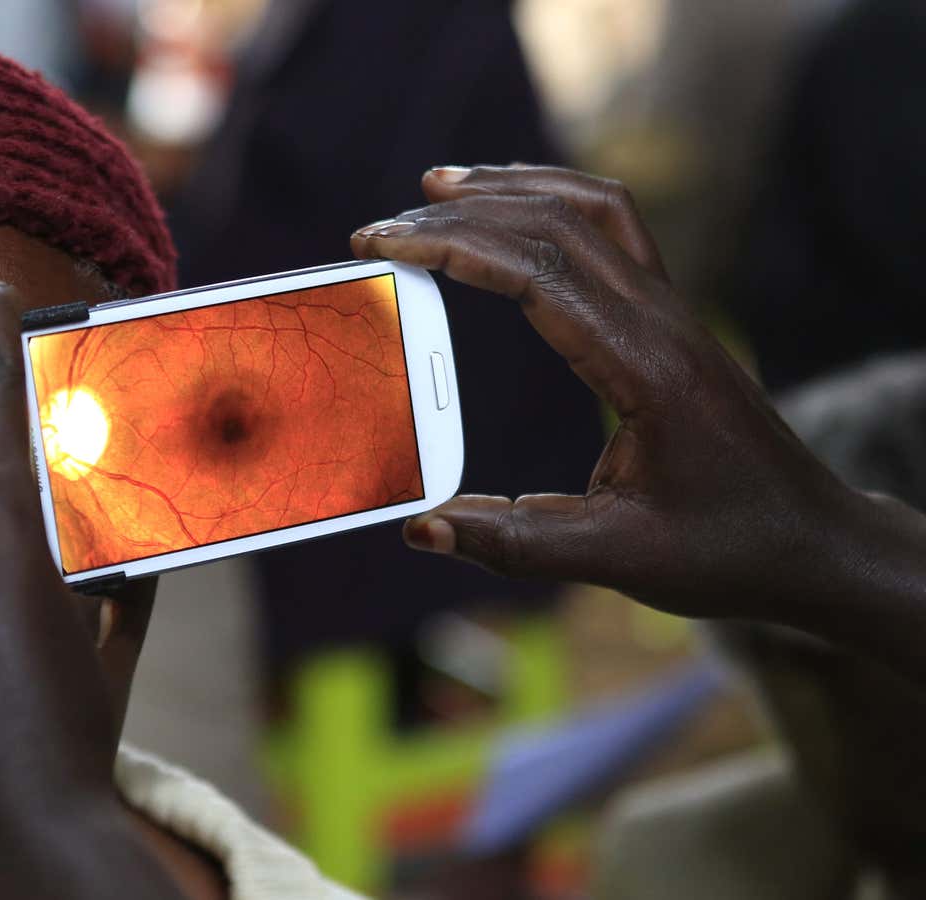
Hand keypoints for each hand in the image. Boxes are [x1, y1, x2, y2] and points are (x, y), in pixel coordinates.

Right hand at [351, 165, 882, 626]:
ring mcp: (674, 315)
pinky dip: (556, 204)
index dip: (454, 247)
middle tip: (383, 228)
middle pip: (557, 224)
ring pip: (592, 210)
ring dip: (513, 189)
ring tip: (439, 186)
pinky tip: (514, 214)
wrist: (815, 545)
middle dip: (462, 215)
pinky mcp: (671, 323)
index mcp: (646, 367)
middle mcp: (663, 323)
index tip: (387, 243)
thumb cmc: (726, 552)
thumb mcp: (614, 560)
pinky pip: (614, 231)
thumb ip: (513, 542)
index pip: (540, 272)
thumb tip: (421, 528)